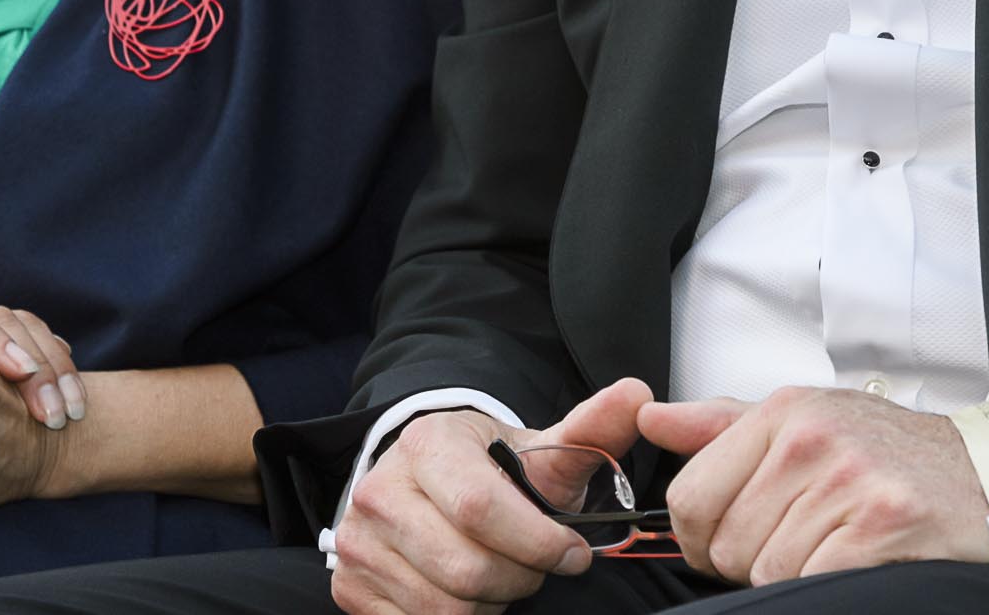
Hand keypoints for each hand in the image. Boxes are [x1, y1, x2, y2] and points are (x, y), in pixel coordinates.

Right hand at [331, 378, 649, 614]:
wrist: (423, 479)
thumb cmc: (490, 468)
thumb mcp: (538, 447)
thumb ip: (591, 429)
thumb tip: (637, 394)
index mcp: (426, 446)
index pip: (482, 510)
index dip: (538, 543)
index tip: (574, 554)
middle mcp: (379, 492)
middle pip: (467, 569)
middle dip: (522, 577)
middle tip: (537, 565)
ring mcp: (359, 543)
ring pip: (446, 607)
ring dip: (493, 601)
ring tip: (503, 572)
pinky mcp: (350, 587)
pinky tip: (469, 589)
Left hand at [643, 386, 988, 585]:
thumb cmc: (889, 451)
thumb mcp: (804, 416)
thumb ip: (721, 424)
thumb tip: (650, 418)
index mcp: (782, 412)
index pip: (691, 497)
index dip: (702, 537)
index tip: (729, 542)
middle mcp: (810, 439)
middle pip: (727, 543)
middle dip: (753, 560)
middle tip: (802, 541)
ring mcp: (848, 481)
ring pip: (768, 569)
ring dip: (797, 573)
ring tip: (835, 546)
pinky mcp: (883, 525)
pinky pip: (812, 581)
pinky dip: (826, 583)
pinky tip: (854, 562)